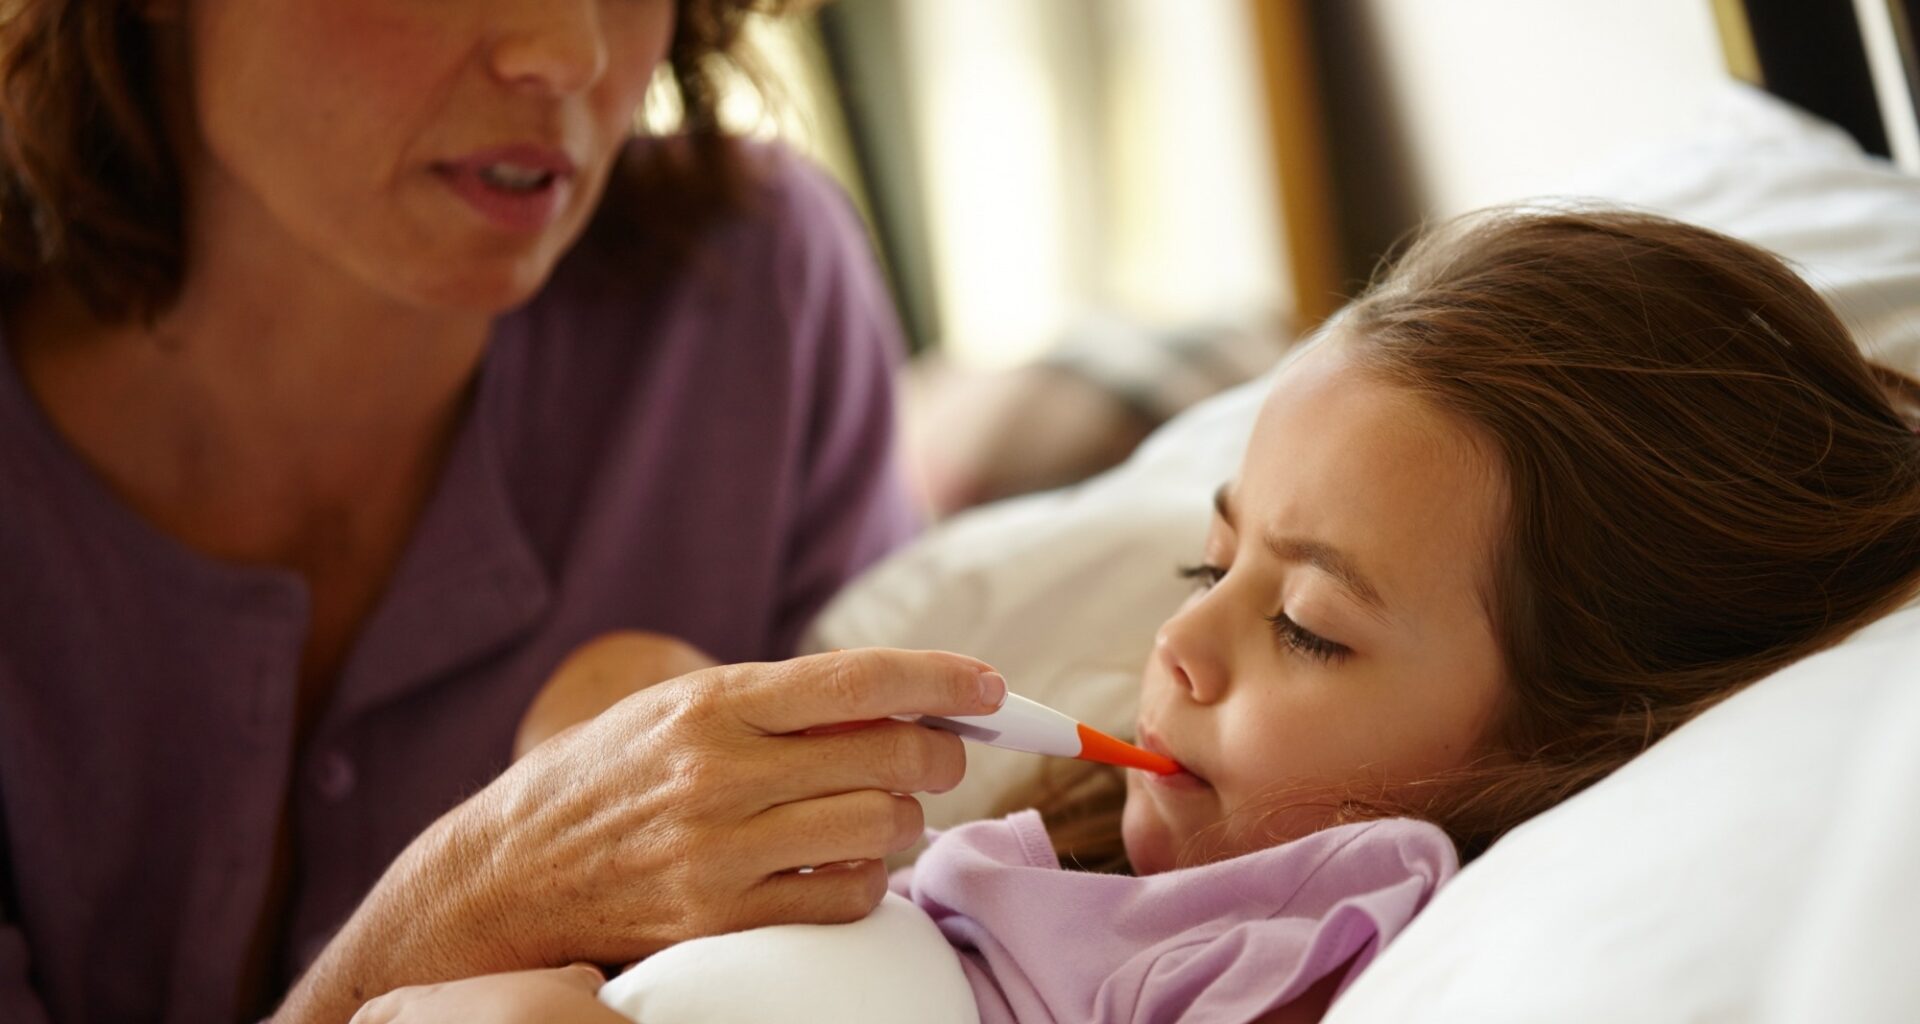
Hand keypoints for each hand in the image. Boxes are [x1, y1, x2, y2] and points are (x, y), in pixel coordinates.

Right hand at [277, 647, 1005, 1023]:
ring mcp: (720, 854)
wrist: (504, 877)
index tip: (992, 685)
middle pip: (889, 757)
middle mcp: (718, 774)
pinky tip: (846, 863)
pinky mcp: (721, 921)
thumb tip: (902, 707)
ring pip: (880, 831)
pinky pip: (847, 899)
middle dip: (939, 755)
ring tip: (882, 812)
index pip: (858, 678)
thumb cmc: (603, 778)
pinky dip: (868, 879)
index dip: (942, 677)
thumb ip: (778, 705)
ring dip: (904, 821)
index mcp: (711, 703)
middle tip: (941, 755)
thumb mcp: (675, 711)